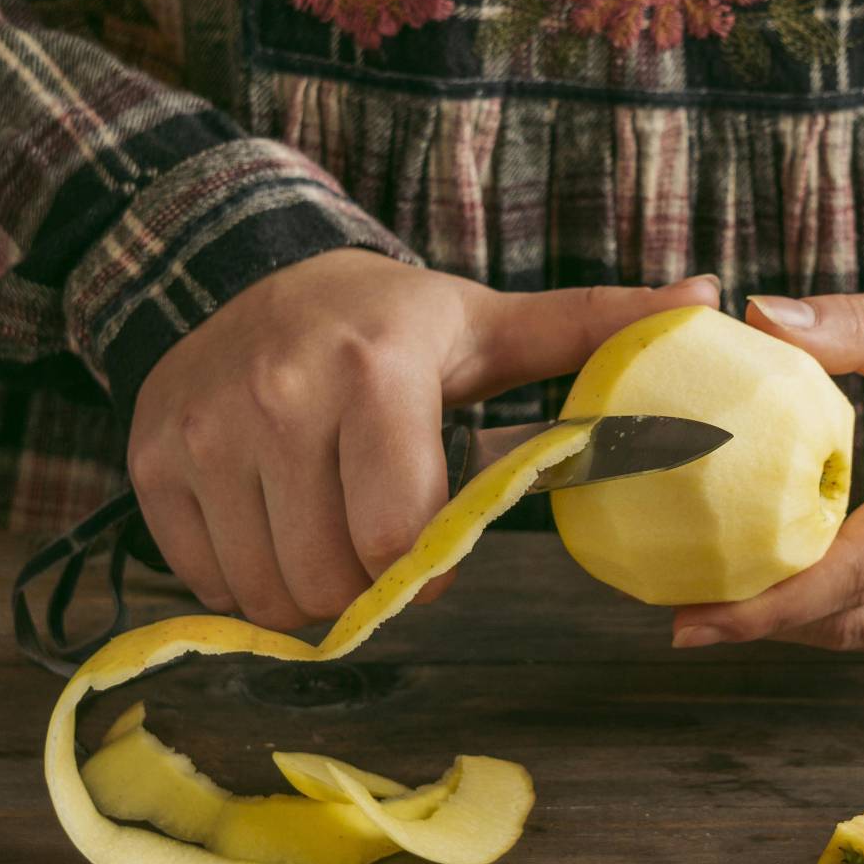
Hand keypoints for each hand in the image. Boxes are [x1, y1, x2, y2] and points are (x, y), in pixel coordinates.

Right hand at [129, 248, 719, 629]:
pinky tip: (274, 521)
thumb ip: (597, 324)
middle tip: (383, 544)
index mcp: (374, 370)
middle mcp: (276, 398)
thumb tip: (711, 296)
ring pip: (267, 592)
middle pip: (331, 580)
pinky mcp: (152, 462)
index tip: (436, 556)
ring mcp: (204, 433)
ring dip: (309, 590)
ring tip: (330, 529)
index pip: (397, 537)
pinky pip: (206, 580)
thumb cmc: (386, 318)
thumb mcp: (489, 321)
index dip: (426, 571)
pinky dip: (246, 577)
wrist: (242, 271)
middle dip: (369, 588)